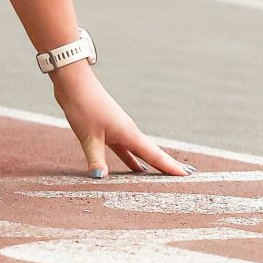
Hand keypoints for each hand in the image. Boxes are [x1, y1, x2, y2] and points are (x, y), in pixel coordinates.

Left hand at [50, 63, 194, 178]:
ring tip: (163, 177)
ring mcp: (119, 130)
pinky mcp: (108, 130)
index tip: (188, 175)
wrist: (74, 84)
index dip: (170, 166)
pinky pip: (125, 150)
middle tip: (186, 176)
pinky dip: (132, 160)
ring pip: (139, 151)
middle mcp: (128, 132)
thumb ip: (96, 159)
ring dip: (151, 163)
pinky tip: (136, 168)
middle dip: (167, 166)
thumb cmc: (84, 106)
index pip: (154, 155)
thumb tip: (100, 179)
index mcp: (129, 133)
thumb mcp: (88, 136)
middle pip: (152, 153)